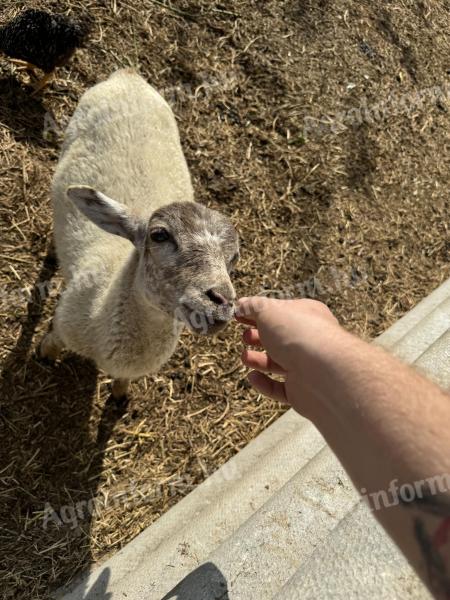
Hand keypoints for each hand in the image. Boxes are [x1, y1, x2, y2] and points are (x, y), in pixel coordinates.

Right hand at [235, 296, 343, 417]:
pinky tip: (252, 377)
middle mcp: (308, 340)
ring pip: (278, 363)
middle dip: (259, 336)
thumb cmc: (298, 334)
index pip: (280, 312)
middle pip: (279, 338)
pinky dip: (264, 384)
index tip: (238, 314)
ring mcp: (306, 368)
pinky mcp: (301, 392)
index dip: (258, 312)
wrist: (325, 374)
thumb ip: (252, 306)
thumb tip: (241, 304)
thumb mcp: (269, 311)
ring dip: (258, 359)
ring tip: (245, 357)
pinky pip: (279, 388)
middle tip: (245, 336)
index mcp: (306, 316)